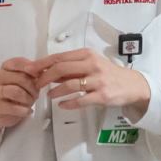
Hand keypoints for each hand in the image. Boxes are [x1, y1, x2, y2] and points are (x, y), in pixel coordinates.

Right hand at [0, 57, 42, 137]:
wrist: (4, 112)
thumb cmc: (18, 92)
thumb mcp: (26, 80)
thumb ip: (33, 73)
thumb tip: (42, 70)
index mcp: (5, 67)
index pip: (18, 62)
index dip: (31, 69)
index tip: (38, 77)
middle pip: (20, 78)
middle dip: (33, 88)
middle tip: (36, 94)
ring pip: (16, 92)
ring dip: (28, 99)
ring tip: (31, 102)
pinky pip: (14, 108)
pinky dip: (24, 110)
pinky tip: (27, 111)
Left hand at [33, 48, 150, 112]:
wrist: (131, 85)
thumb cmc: (106, 73)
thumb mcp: (90, 64)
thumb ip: (71, 68)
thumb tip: (46, 71)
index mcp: (86, 54)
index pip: (59, 57)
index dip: (42, 64)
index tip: (29, 69)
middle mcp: (92, 65)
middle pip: (61, 69)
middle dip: (44, 77)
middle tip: (36, 85)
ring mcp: (97, 80)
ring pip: (69, 85)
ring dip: (55, 91)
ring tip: (49, 95)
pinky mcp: (102, 95)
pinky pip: (80, 100)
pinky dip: (68, 103)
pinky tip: (61, 105)